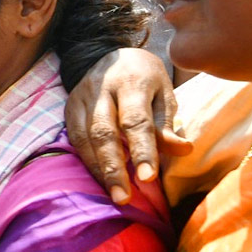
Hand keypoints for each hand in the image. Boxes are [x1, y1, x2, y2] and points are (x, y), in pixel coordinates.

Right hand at [65, 48, 192, 203]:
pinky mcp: (69, 108)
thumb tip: (182, 150)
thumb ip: (167, 123)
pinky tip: (100, 179)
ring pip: (85, 138)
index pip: (136, 120)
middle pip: (104, 132)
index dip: (142, 150)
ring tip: (114, 195)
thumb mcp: (163, 92)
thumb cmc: (143, 78)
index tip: (148, 178)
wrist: (107, 53)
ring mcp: (81, 98)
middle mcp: (101, 89)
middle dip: (113, 168)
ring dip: (99, 170)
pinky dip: (88, 161)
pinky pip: (75, 139)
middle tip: (124, 198)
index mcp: (132, 82)